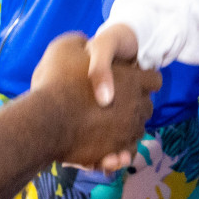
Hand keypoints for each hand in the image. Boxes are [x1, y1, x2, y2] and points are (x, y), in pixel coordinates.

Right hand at [31, 32, 157, 169]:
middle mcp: (135, 108)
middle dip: (134, 105)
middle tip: (114, 102)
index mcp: (132, 80)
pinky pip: (123, 154)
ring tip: (107, 125)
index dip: (141, 78)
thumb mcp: (66, 47)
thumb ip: (83, 44)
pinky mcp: (111, 154)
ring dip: (126, 128)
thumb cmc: (57, 81)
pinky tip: (105, 147)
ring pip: (136, 131)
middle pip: (146, 106)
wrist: (44, 121)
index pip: (154, 80)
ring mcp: (125, 133)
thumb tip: (85, 44)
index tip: (127, 80)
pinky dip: (118, 152)